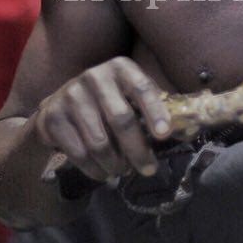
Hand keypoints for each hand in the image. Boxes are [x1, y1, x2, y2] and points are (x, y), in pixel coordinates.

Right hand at [30, 57, 170, 182]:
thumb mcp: (130, 96)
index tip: (164, 135)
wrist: (59, 106)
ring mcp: (71, 95)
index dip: (155, 112)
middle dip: (138, 151)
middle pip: (121, 120)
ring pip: (100, 142)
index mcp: (120, 68)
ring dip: (115, 164)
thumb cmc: (108, 102)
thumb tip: (190, 129)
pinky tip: (103, 174)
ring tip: (122, 172)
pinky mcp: (52, 116)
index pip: (142, 89)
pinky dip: (94, 170)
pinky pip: (79, 153)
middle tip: (148, 170)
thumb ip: (156, 108)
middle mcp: (94, 76)